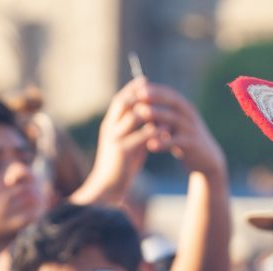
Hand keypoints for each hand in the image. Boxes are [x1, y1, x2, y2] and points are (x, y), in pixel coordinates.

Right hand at [72, 78, 157, 204]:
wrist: (107, 188)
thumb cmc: (119, 168)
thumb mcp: (127, 145)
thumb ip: (137, 132)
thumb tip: (152, 120)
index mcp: (109, 126)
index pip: (119, 100)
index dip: (131, 88)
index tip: (144, 80)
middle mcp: (110, 129)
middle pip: (124, 102)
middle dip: (140, 93)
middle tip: (156, 88)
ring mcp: (115, 139)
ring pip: (134, 116)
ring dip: (151, 110)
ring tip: (165, 109)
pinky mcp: (123, 151)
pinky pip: (142, 135)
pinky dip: (155, 130)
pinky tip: (166, 130)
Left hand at [141, 83, 225, 178]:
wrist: (206, 158)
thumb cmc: (184, 139)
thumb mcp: (174, 125)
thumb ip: (160, 117)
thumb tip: (138, 106)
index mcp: (185, 108)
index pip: (170, 94)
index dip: (156, 89)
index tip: (138, 87)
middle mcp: (189, 115)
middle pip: (173, 102)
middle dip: (156, 96)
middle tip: (139, 94)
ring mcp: (191, 129)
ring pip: (174, 119)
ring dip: (157, 114)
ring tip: (142, 113)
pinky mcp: (192, 144)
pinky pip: (176, 142)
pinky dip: (163, 143)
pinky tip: (150, 145)